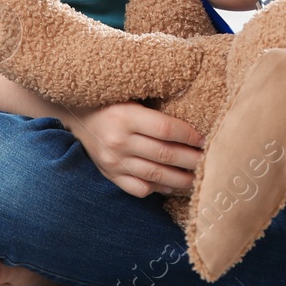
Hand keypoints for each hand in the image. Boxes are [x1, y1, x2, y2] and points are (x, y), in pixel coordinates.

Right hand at [59, 101, 208, 198]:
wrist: (74, 115)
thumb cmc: (109, 100)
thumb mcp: (129, 95)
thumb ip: (154, 105)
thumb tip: (192, 115)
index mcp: (125, 115)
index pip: (166, 129)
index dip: (189, 136)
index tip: (206, 139)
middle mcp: (118, 140)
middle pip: (164, 154)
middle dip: (192, 160)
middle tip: (211, 162)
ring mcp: (113, 161)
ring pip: (155, 175)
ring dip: (180, 179)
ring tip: (199, 179)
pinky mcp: (109, 175)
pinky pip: (138, 188)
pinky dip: (157, 190)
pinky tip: (172, 187)